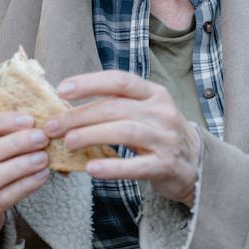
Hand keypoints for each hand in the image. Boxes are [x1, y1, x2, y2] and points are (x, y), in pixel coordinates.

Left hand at [45, 70, 200, 206]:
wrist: (194, 163)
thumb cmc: (158, 134)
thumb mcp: (144, 111)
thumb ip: (115, 104)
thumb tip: (67, 103)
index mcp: (154, 93)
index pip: (119, 80)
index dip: (89, 82)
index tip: (61, 90)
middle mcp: (161, 112)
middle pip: (115, 107)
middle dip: (80, 115)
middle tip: (53, 126)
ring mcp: (166, 138)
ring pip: (124, 132)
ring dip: (91, 135)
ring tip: (68, 142)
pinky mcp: (166, 165)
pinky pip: (136, 165)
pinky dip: (112, 167)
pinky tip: (91, 168)